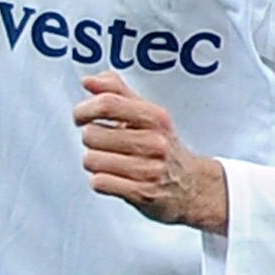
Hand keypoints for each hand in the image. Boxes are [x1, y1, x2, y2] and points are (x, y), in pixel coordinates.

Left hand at [74, 77, 227, 230]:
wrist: (194, 187)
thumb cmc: (165, 148)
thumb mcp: (148, 114)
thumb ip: (118, 92)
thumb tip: (88, 81)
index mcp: (155, 117)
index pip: (107, 104)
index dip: (84, 109)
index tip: (80, 116)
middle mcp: (154, 142)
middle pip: (92, 134)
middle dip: (90, 140)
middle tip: (103, 144)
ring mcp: (149, 169)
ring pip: (91, 160)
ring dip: (94, 162)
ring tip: (110, 162)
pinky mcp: (142, 193)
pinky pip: (99, 182)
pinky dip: (101, 181)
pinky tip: (114, 178)